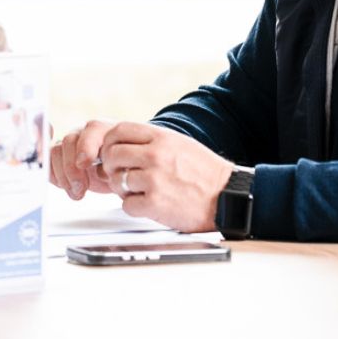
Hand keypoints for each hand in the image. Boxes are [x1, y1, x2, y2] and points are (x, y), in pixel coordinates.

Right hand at [49, 120, 121, 199]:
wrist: (119, 173)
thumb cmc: (124, 167)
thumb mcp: (125, 168)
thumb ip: (115, 166)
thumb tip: (101, 171)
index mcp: (103, 130)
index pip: (90, 130)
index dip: (85, 147)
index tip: (84, 164)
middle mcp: (83, 133)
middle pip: (68, 141)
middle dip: (72, 168)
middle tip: (81, 188)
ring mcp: (69, 145)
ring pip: (55, 152)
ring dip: (64, 176)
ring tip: (78, 193)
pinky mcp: (59, 158)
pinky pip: (48, 164)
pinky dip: (55, 177)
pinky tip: (69, 188)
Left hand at [94, 122, 232, 232]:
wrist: (228, 197)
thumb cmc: (205, 172)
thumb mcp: (180, 144)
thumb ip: (152, 141)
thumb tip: (121, 144)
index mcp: (162, 138)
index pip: (119, 131)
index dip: (110, 142)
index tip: (112, 152)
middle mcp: (156, 155)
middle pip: (112, 154)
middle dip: (111, 167)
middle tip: (120, 174)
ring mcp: (154, 179)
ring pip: (117, 180)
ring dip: (123, 189)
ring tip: (139, 191)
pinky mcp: (155, 204)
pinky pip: (127, 205)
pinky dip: (134, 207)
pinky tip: (147, 205)